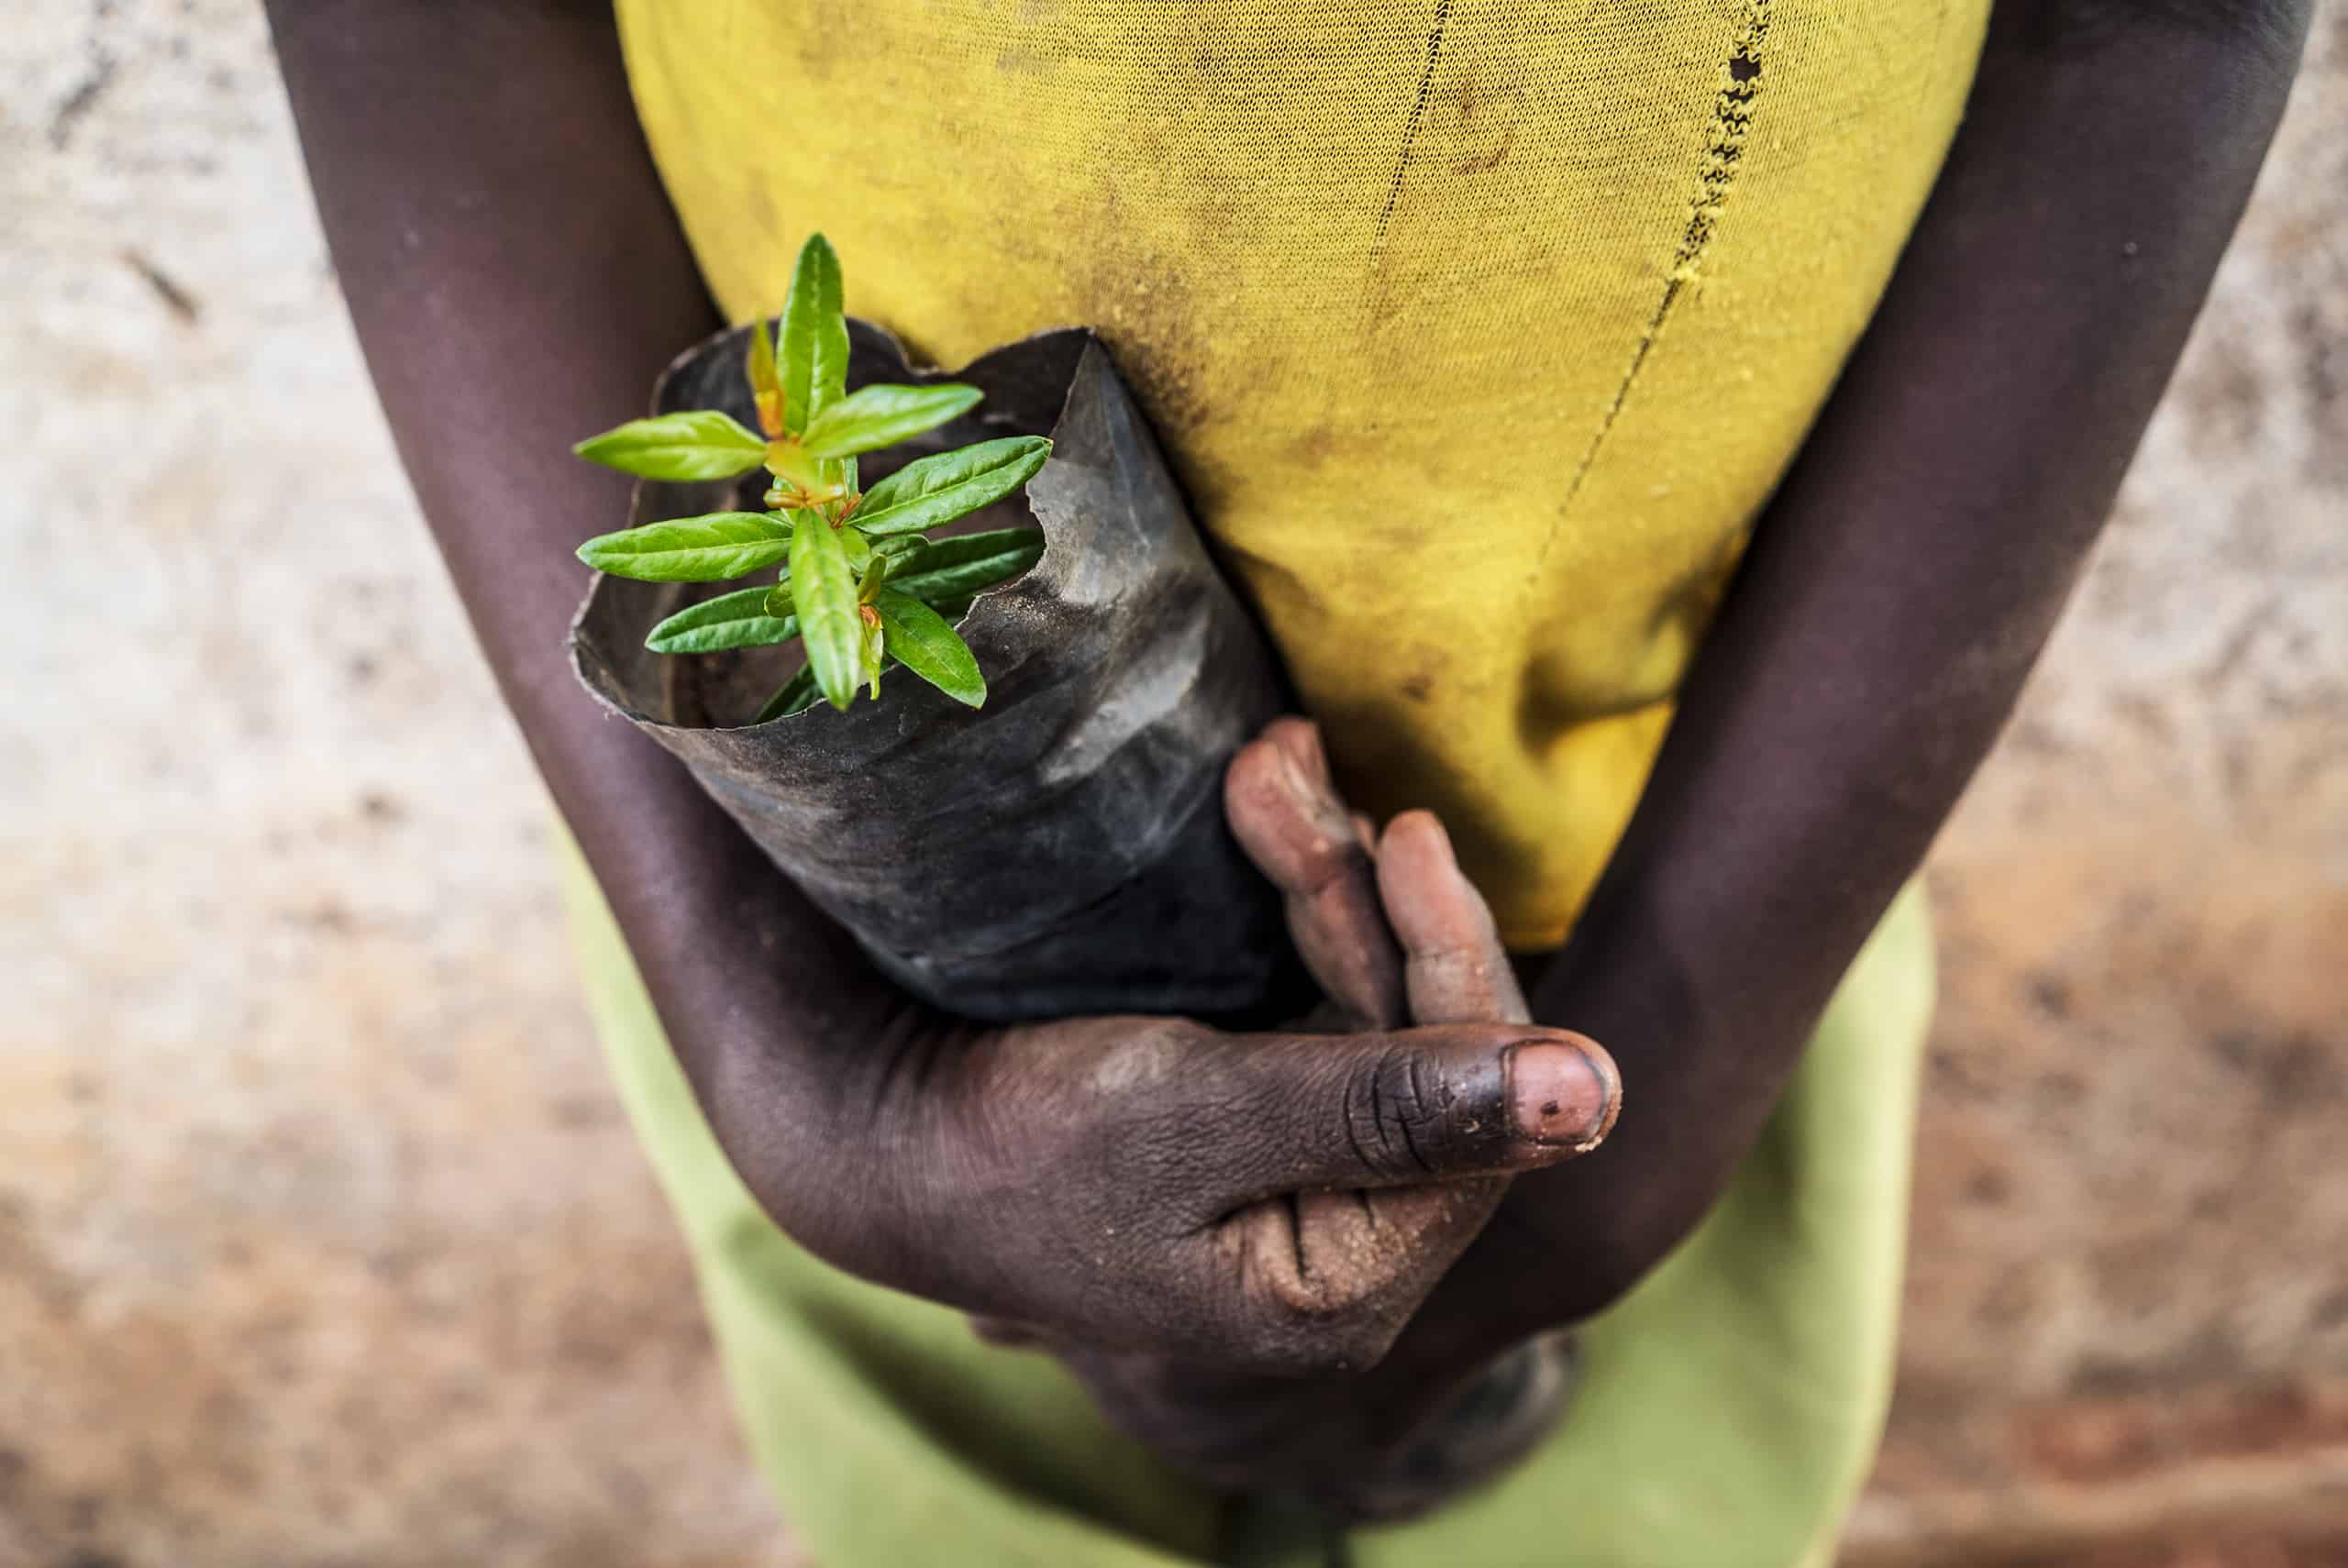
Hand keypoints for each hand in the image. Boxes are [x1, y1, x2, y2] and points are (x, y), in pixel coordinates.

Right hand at [1041, 718, 1616, 1511]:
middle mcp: (1345, 1241)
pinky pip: (1322, 992)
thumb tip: (1601, 1096)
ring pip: (1375, 999)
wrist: (883, 1135)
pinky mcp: (1266, 1111)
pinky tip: (1264, 812)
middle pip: (1428, 1045)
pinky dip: (1296, 899)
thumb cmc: (1020, 1145)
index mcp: (1343, 1285)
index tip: (1409, 836)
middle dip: (1369, 897)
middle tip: (1288, 766)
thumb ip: (1391, 1104)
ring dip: (1326, 876)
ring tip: (1264, 766)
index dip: (1449, 967)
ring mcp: (1309, 1172)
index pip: (1469, 1113)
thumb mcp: (1200, 1118)